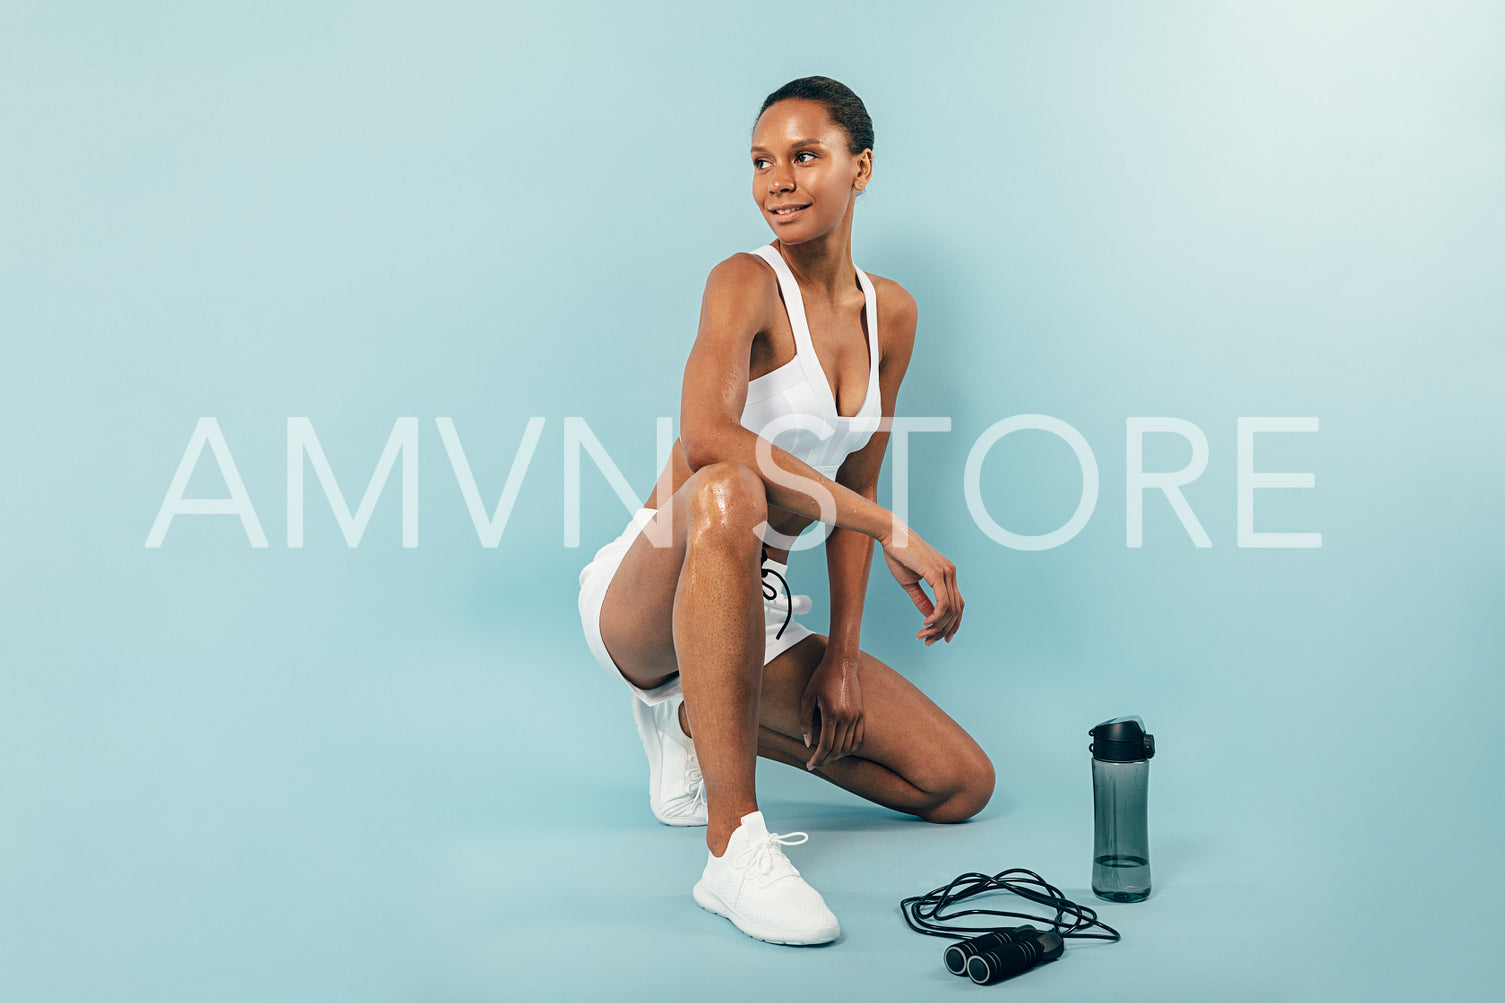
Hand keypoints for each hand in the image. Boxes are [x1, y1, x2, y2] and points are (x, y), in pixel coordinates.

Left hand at [799, 651, 863, 771]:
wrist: (842, 663)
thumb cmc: (820, 678)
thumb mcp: (807, 698)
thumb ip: (806, 722)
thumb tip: (808, 744)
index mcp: (832, 714)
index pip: (826, 746)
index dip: (817, 759)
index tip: (809, 765)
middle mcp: (847, 717)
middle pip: (838, 750)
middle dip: (826, 760)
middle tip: (815, 763)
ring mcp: (856, 716)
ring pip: (849, 747)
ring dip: (837, 756)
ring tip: (826, 758)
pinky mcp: (861, 714)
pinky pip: (858, 738)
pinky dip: (850, 748)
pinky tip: (840, 750)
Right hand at [881, 524, 963, 645]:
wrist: (891, 535)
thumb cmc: (898, 555)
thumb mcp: (910, 583)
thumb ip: (921, 600)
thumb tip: (928, 618)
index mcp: (946, 575)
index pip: (957, 605)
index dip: (952, 624)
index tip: (940, 639)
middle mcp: (951, 573)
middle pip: (957, 611)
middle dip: (944, 630)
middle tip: (928, 642)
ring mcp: (946, 572)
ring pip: (951, 609)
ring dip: (938, 627)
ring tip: (923, 636)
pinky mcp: (937, 573)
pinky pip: (943, 602)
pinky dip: (936, 616)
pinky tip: (926, 623)